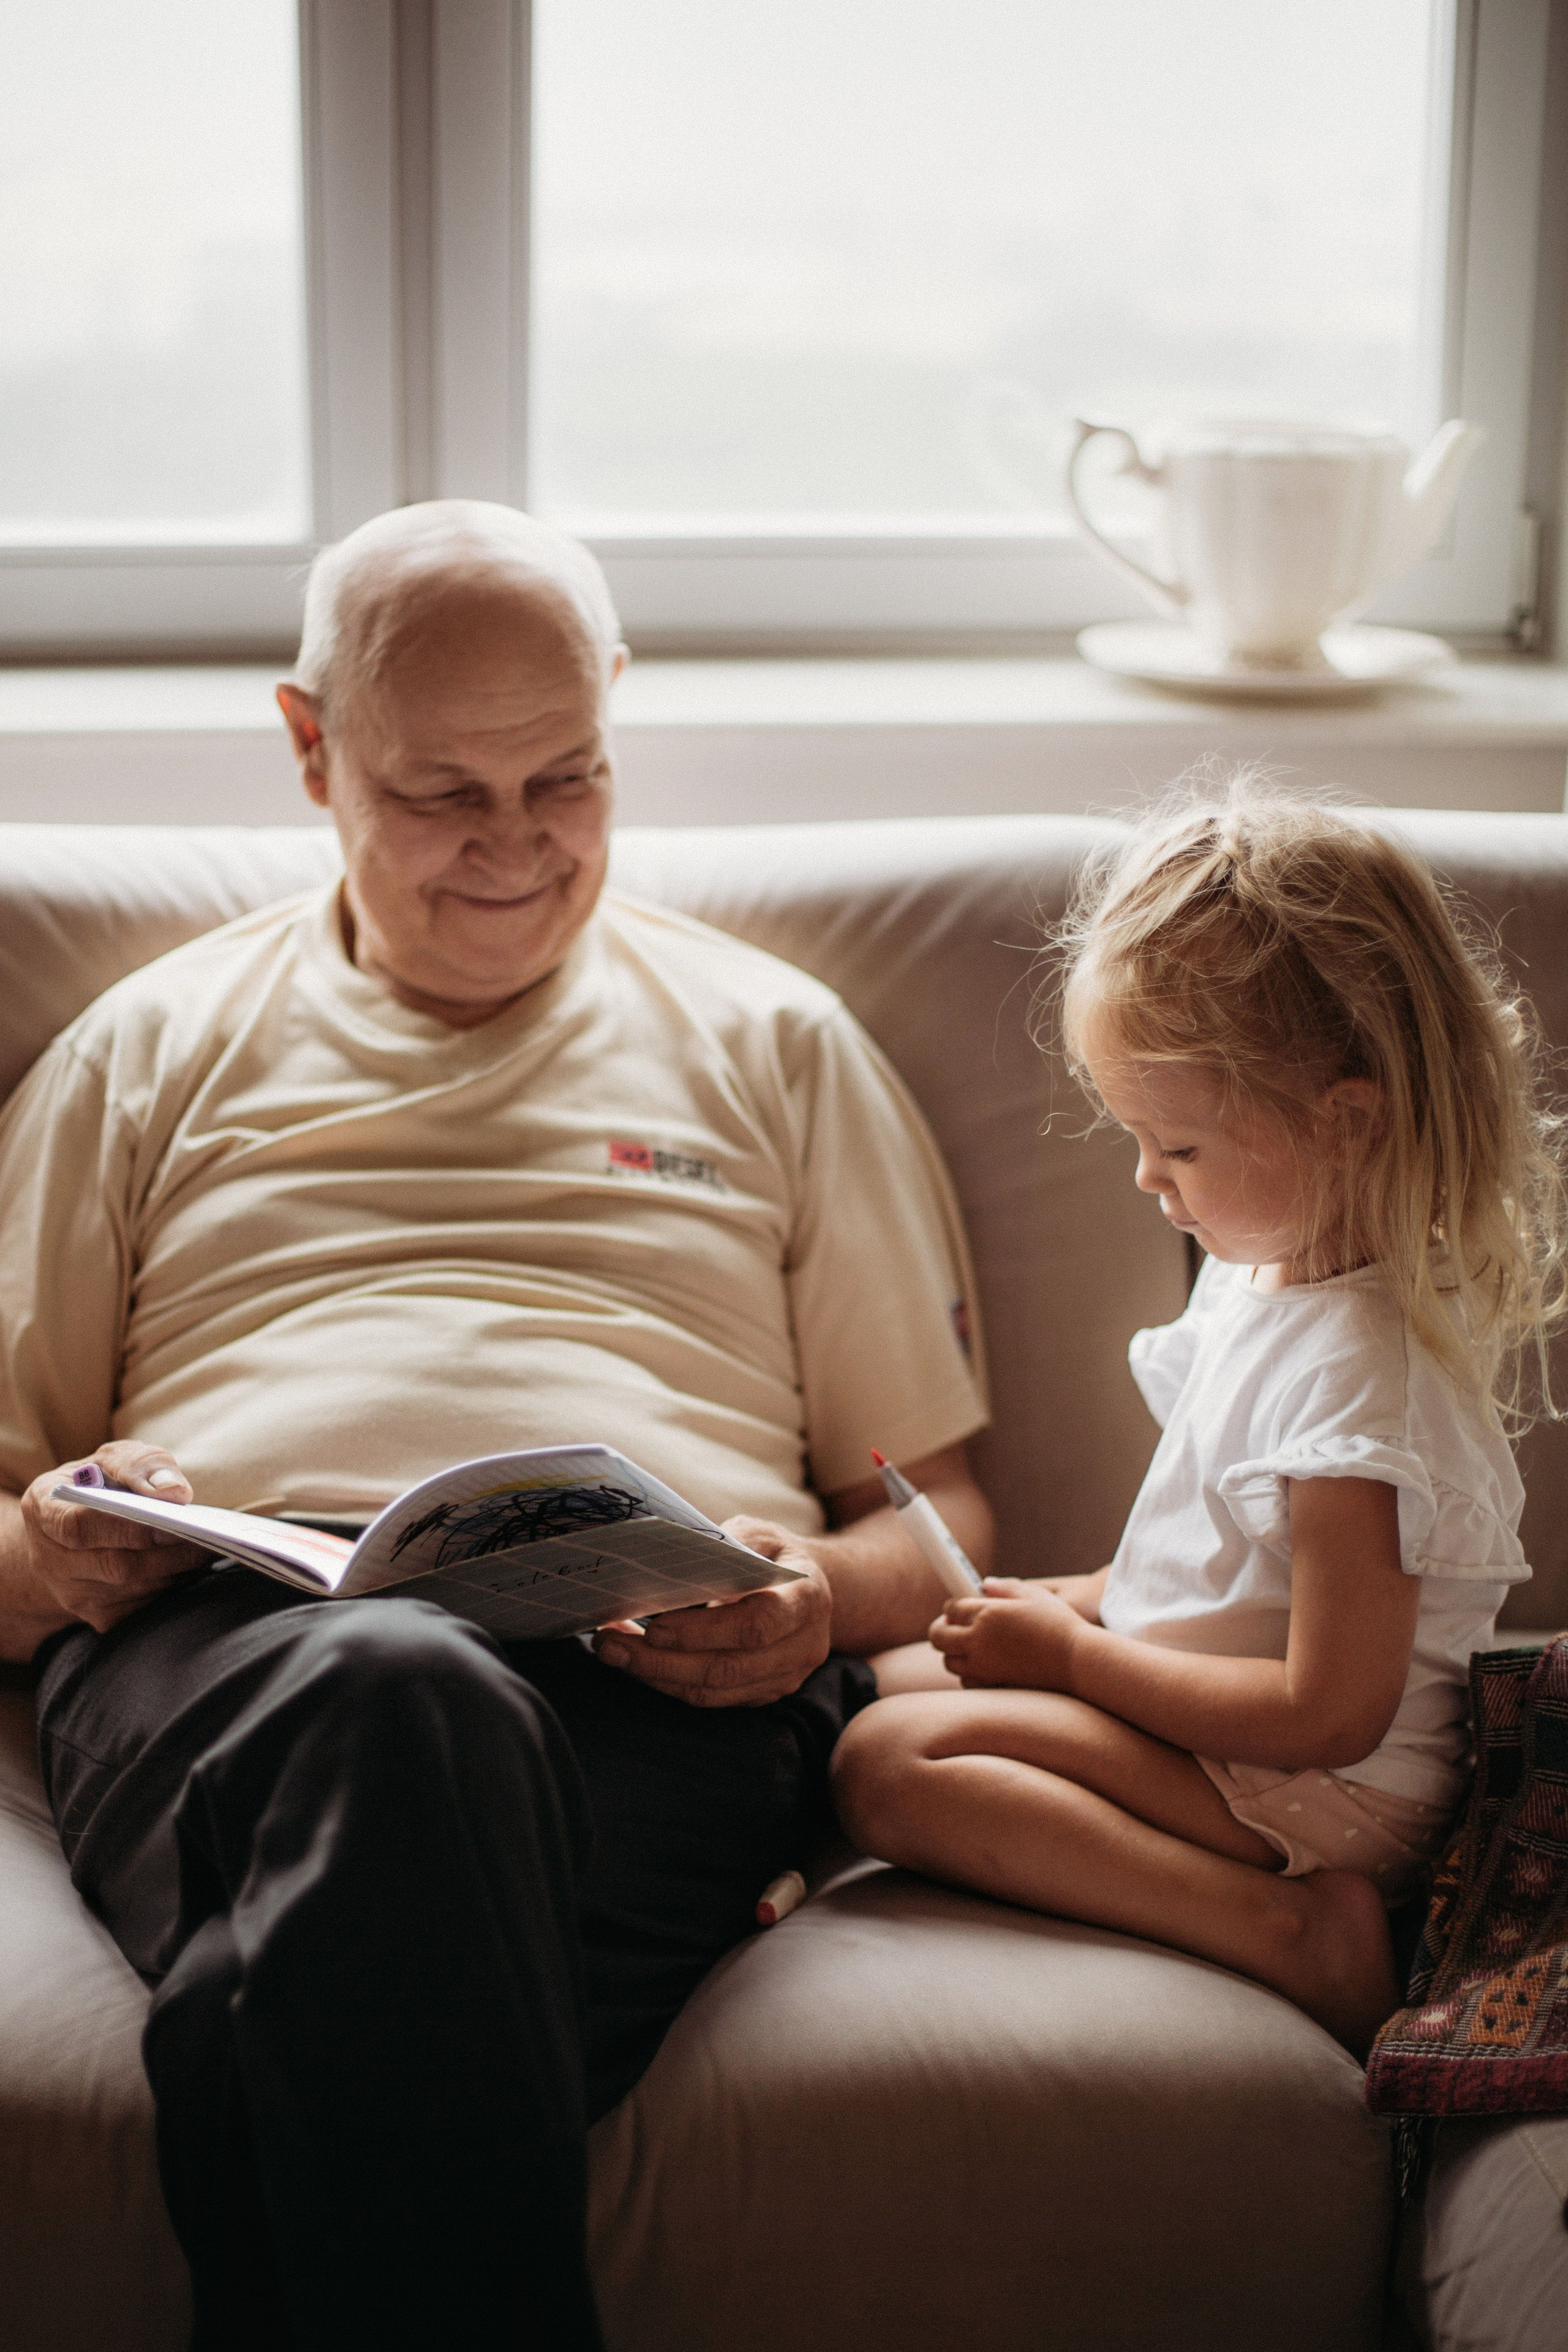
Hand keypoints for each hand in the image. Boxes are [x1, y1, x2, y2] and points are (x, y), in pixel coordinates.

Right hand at [17, 1442, 210, 1634]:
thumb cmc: (99, 1484)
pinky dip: (172, 1588)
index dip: (127, 1524)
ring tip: (206, 1547)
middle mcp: (49, 1559)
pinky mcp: (97, 1616)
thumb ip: (140, 1465)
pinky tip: (191, 1568)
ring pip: (132, 1590)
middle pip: (113, 1565)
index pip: (78, 1526)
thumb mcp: (113, 1459)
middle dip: (166, 1550)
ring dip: (175, 1570)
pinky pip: (141, 1609)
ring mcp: (71, 1593)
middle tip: (206, 1534)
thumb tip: (173, 1492)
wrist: (74, 1527)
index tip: (172, 1512)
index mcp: (43, 1510)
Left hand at [592, 1516, 832, 1708]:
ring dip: (657, 1676)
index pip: (758, 1624)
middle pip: (729, 1667)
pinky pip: (712, 1699)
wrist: (813, 1588)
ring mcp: (785, 1677)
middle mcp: (803, 1646)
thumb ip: (726, 1547)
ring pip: (715, 1690)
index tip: (655, 1625)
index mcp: (806, 1599)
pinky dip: (670, 1684)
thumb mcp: (759, 1535)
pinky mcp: (764, 1694)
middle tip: (610, 1644)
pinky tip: (639, 1663)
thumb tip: (670, 1560)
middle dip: (662, 1661)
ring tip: (612, 1652)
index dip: (705, 1630)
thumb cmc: (774, 1554)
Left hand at [928, 1576, 1087, 1691]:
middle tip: (953, 1626)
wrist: (1078, 1662)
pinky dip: (968, 1674)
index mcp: (987, 1614)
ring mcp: (983, 1667)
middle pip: (938, 1635)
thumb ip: (1005, 1587)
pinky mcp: (993, 1686)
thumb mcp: (1034, 1595)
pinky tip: (983, 1665)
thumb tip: (983, 1585)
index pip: (951, 1608)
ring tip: (970, 1645)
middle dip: (941, 1628)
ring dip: (953, 1652)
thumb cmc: (1060, 1624)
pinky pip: (966, 1682)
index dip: (953, 1607)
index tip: (959, 1607)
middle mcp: (979, 1641)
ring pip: (948, 1661)